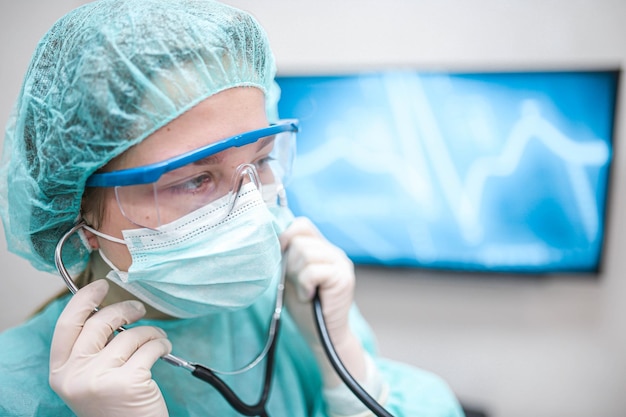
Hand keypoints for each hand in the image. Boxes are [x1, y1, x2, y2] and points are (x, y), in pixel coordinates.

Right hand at [49, 279, 170, 416]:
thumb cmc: (114, 406)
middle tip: (139, 309)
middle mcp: (75, 375)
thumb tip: (107, 312)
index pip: (67, 324)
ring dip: (151, 332)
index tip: (100, 286)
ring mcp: (100, 379)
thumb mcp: (88, 380)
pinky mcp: (128, 382)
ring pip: (130, 335)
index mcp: (61, 372)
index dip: (84, 300)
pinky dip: (162, 344)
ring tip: (158, 339)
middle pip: (99, 322)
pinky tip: (164, 350)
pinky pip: (150, 347)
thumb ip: (90, 351)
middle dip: (124, 309)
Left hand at [279, 217, 355, 348]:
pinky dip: (305, 284)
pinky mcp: (343, 277)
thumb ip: (288, 256)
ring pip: (305, 253)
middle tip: (298, 284)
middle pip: (300, 240)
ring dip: (298, 276)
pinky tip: (309, 296)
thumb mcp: (291, 276)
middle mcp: (334, 252)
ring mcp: (341, 264)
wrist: (323, 336)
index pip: (302, 225)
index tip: (280, 257)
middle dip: (290, 263)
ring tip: (305, 291)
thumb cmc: (305, 309)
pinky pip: (313, 270)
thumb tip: (273, 238)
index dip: (286, 237)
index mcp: (322, 248)